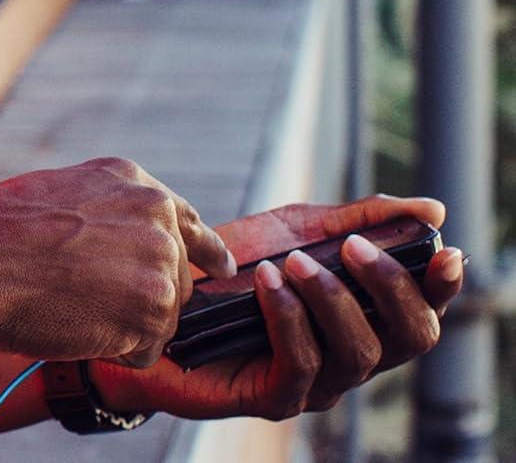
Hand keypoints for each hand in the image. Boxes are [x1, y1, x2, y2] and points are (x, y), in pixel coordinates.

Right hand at [0, 156, 236, 366]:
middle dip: (144, 296)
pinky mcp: (152, 311)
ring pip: (164, 315)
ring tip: (72, 309)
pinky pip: (147, 350)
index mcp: (132, 181)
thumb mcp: (61, 195)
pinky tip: (77, 328)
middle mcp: (156, 215)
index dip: (203, 247)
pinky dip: (116, 352)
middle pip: (176, 275)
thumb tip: (126, 248)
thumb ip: (108, 213)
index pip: (186, 218)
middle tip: (92, 303)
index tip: (220, 266)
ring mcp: (159, 262)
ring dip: (127, 325)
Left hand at [89, 193, 464, 421]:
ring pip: (358, 353)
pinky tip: (267, 282)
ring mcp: (317, 382)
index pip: (423, 310)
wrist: (160, 293)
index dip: (442, 287)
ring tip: (293, 261)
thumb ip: (359, 218)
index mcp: (364, 315)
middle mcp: (350, 355)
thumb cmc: (234, 265)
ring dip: (332, 300)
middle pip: (409, 339)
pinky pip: (301, 366)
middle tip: (353, 248)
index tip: (445, 252)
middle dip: (391, 289)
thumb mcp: (295, 228)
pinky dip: (289, 318)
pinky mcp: (273, 397)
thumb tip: (431, 209)